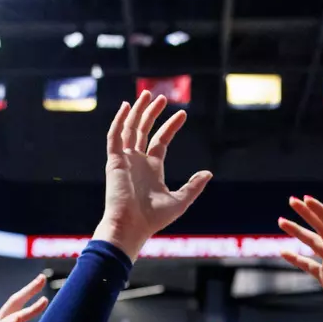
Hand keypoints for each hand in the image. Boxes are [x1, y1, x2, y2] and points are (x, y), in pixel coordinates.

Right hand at [96, 92, 212, 256]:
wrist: (131, 226)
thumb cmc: (153, 219)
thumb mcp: (180, 201)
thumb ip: (194, 186)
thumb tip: (208, 173)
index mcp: (152, 169)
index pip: (160, 141)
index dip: (170, 126)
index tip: (182, 114)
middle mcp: (137, 162)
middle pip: (143, 130)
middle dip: (151, 113)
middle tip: (162, 97)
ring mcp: (125, 160)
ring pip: (129, 129)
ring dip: (138, 111)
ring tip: (147, 94)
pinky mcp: (114, 161)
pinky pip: (115, 137)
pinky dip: (119, 121)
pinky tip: (127, 107)